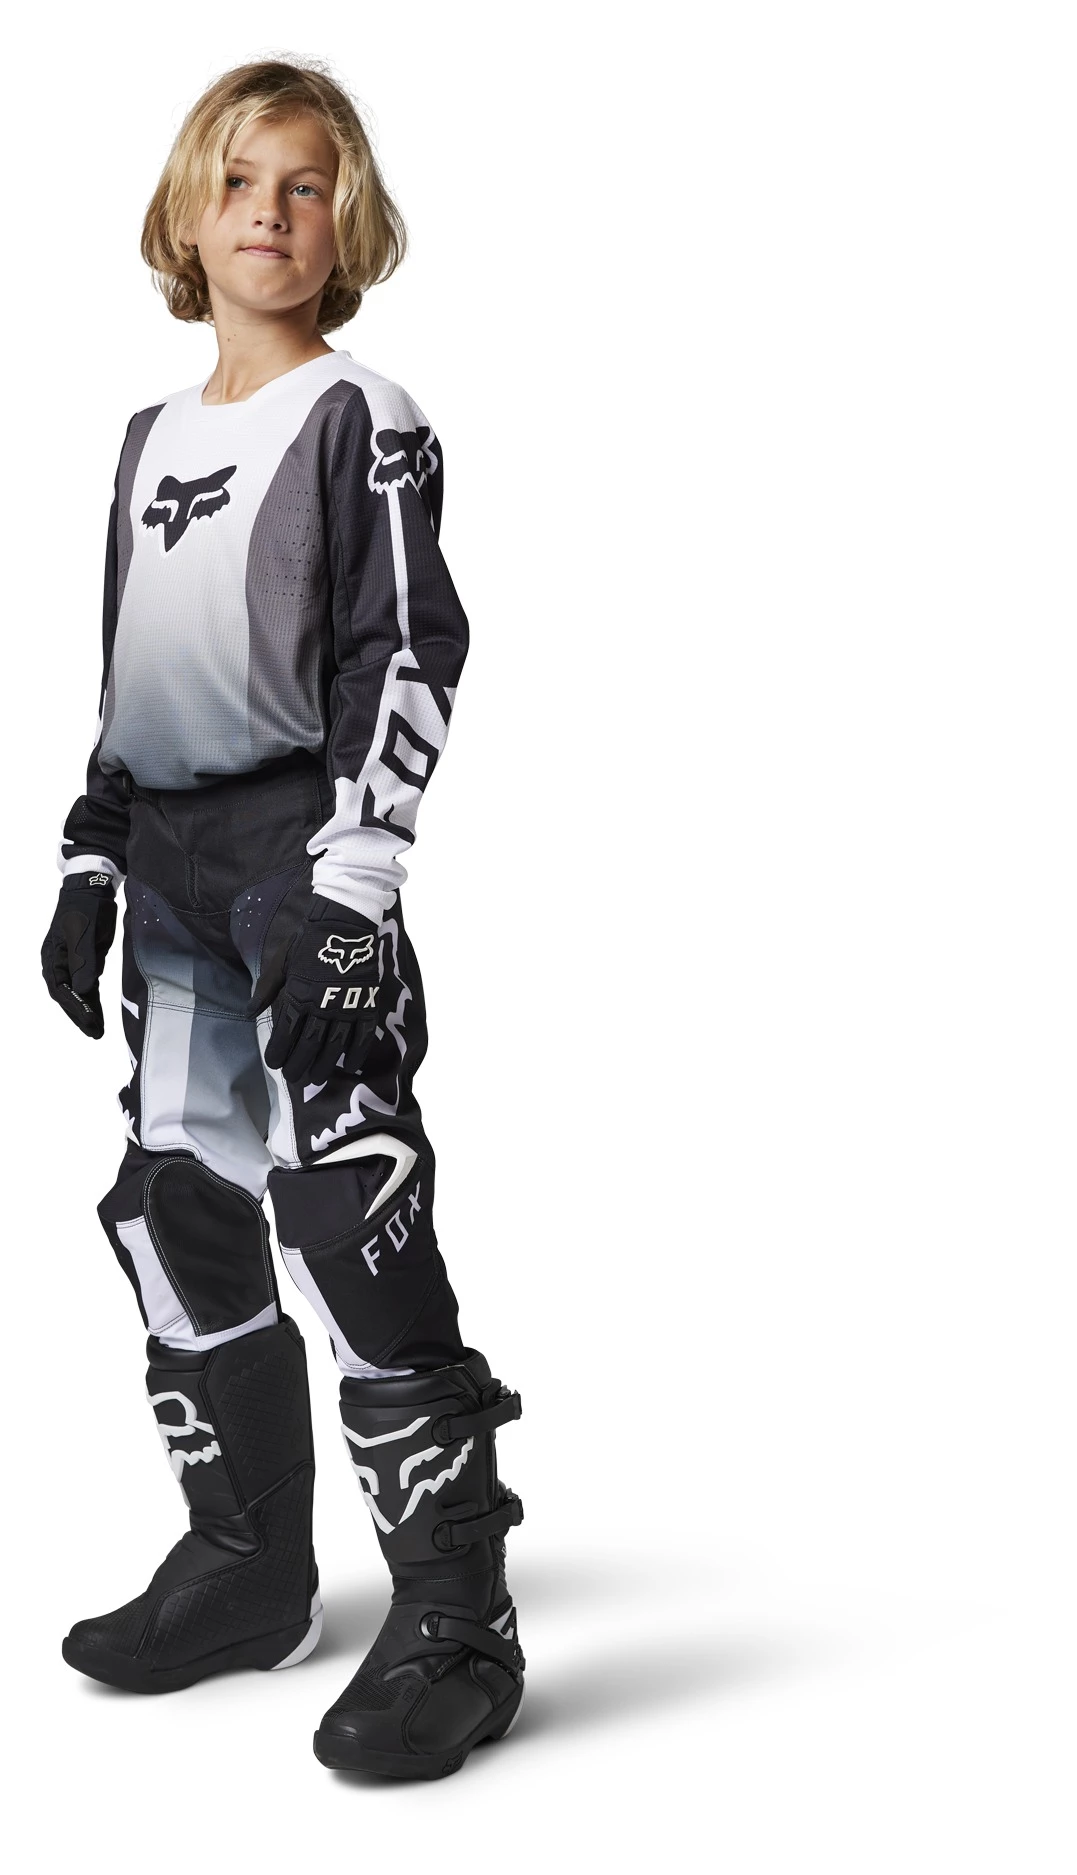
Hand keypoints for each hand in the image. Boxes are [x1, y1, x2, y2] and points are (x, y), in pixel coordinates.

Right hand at [41, 873, 117, 1038]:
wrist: (92, 889)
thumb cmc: (86, 908)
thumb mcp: (85, 934)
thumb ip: (84, 963)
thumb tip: (83, 990)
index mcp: (53, 957)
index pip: (61, 990)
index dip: (75, 1008)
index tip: (89, 1023)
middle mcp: (57, 962)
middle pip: (66, 995)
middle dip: (79, 1015)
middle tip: (95, 1032)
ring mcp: (70, 962)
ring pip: (76, 992)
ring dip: (85, 1010)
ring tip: (97, 1029)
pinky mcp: (83, 960)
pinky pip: (85, 985)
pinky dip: (90, 999)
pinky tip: (97, 1011)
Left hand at [262, 895, 382, 1083]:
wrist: (344, 922)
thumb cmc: (308, 941)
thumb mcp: (280, 962)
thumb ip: (266, 990)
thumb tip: (248, 1013)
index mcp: (298, 994)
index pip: (285, 1032)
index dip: (278, 1052)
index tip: (274, 1064)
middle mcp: (321, 1005)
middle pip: (309, 1044)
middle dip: (299, 1064)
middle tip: (294, 1078)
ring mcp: (346, 1005)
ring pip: (334, 1045)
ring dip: (325, 1065)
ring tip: (317, 1078)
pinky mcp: (366, 1003)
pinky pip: (363, 1034)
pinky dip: (357, 1051)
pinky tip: (350, 1064)